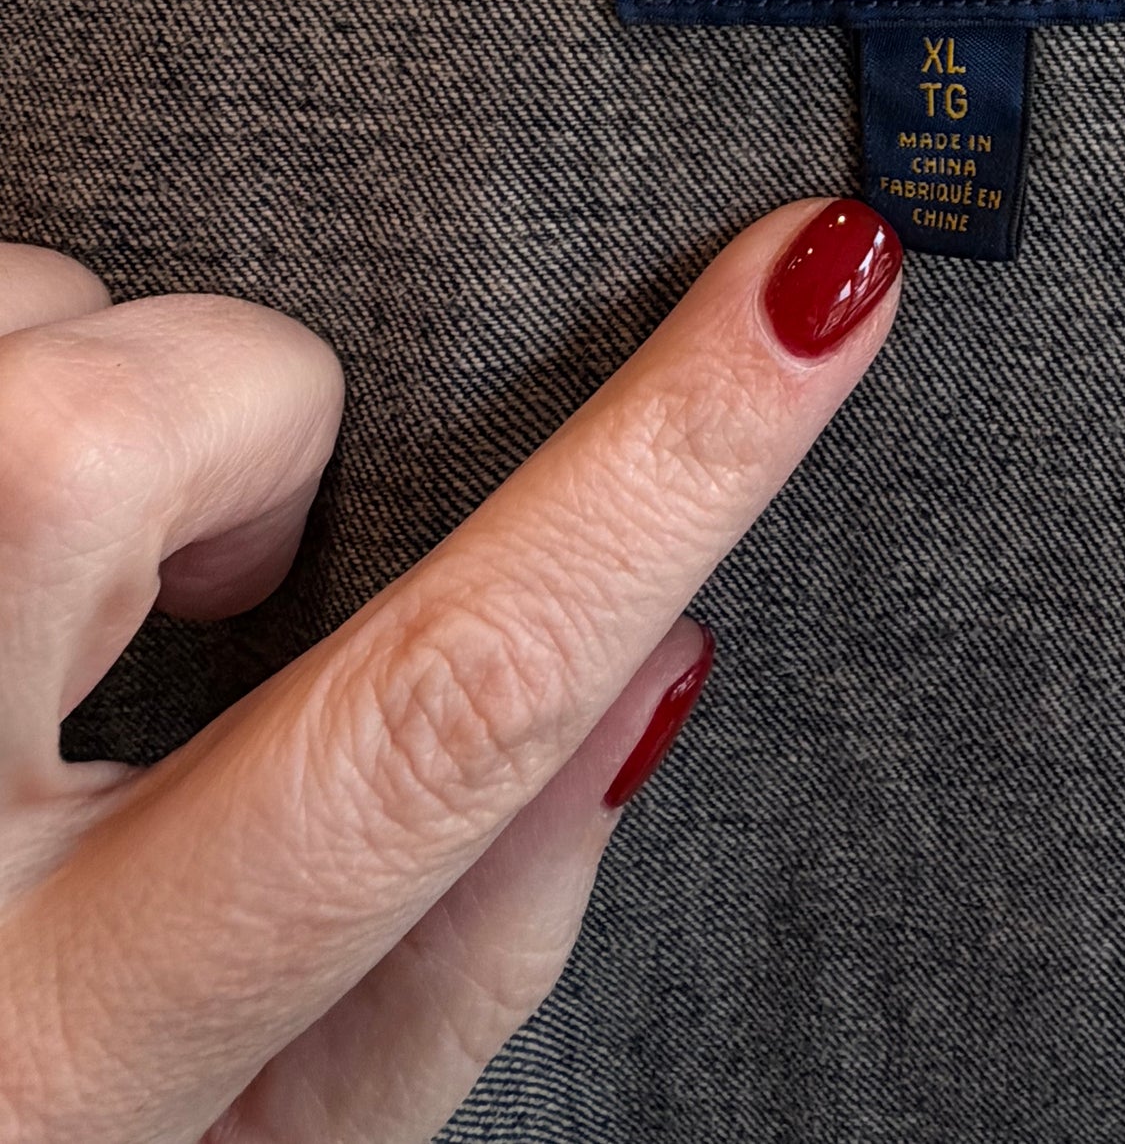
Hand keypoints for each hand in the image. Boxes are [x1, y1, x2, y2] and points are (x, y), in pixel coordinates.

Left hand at [0, 198, 900, 1142]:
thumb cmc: (31, 1121)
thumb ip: (464, 950)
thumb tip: (648, 652)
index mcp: (67, 1051)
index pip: (437, 723)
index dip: (665, 473)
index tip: (826, 284)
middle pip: (113, 445)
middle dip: (239, 418)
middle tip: (200, 568)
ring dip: (62, 393)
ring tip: (23, 577)